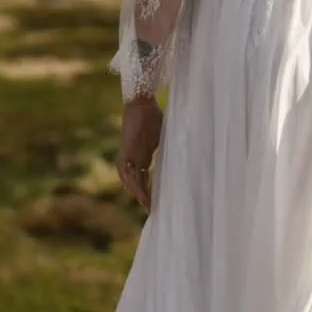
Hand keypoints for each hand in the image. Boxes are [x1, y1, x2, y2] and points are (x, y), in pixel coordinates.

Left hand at [116, 96, 163, 212]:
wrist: (140, 102)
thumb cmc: (152, 114)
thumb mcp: (161, 134)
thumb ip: (167, 144)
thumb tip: (183, 148)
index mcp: (140, 153)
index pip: (142, 175)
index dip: (147, 188)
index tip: (153, 200)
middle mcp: (131, 156)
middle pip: (134, 180)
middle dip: (142, 194)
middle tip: (150, 208)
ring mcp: (128, 154)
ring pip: (130, 179)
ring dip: (138, 192)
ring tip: (147, 204)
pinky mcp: (127, 151)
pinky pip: (130, 172)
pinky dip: (135, 184)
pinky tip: (139, 194)